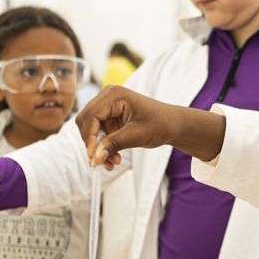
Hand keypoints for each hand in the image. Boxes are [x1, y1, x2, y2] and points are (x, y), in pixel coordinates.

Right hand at [76, 85, 225, 169]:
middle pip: (85, 122)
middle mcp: (107, 98)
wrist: (173, 125)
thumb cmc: (161, 123)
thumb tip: (95, 158)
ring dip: (98, 149)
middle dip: (92, 144)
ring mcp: (107, 108)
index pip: (91, 116)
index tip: (92, 157)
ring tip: (112, 163)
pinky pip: (98, 135)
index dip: (89, 138)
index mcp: (114, 95)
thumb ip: (114, 144)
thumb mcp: (137, 135)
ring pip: (90, 131)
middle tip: (100, 162)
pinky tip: (113, 159)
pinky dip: (103, 148)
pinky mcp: (109, 119)